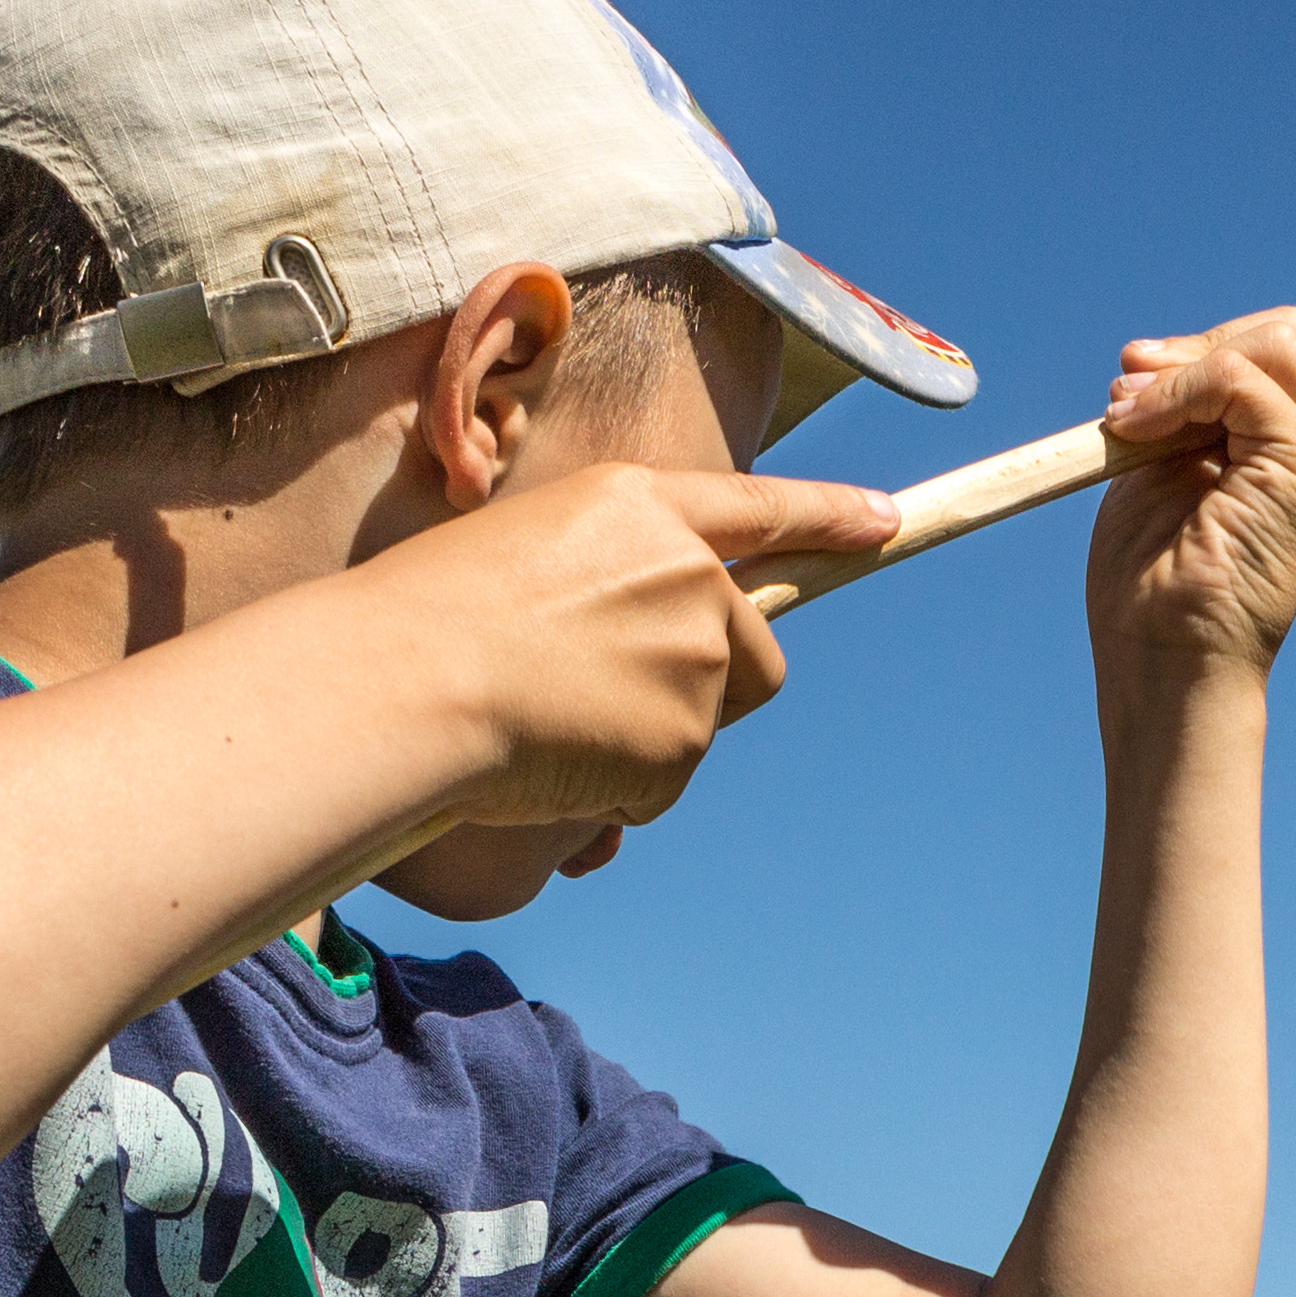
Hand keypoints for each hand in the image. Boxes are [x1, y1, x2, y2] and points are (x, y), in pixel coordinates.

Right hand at [386, 462, 900, 848]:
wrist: (410, 679)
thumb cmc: (427, 618)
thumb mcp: (523, 558)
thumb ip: (611, 586)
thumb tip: (657, 662)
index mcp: (639, 506)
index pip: (759, 506)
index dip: (828, 515)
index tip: (885, 521)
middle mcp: (690, 572)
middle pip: (753, 650)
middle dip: (711, 686)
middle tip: (606, 699)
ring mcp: (699, 655)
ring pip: (705, 722)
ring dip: (644, 741)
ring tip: (550, 721)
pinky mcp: (689, 736)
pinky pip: (660, 785)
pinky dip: (614, 789)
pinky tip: (551, 759)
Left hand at [1086, 311, 1295, 671]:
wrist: (1161, 659)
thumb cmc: (1154, 578)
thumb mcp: (1171, 462)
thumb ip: (1195, 403)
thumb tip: (1164, 349)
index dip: (1253, 340)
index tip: (1171, 376)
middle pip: (1294, 332)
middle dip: (1203, 344)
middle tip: (1132, 393)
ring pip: (1281, 339)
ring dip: (1186, 364)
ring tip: (1131, 417)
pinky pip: (1241, 374)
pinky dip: (1176, 388)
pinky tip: (1135, 428)